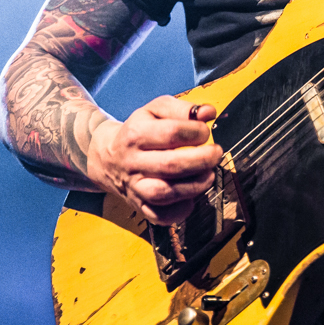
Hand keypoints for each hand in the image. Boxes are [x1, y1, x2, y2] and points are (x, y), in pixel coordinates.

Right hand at [85, 96, 223, 225]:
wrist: (108, 158)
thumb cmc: (140, 131)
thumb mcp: (155, 110)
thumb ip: (183, 109)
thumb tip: (209, 113)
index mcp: (135, 134)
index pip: (171, 133)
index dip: (196, 132)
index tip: (205, 132)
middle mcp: (132, 162)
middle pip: (170, 165)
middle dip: (202, 160)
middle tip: (216, 153)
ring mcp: (134, 187)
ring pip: (165, 194)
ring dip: (195, 186)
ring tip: (209, 174)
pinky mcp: (139, 206)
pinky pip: (161, 216)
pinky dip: (181, 210)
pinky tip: (192, 195)